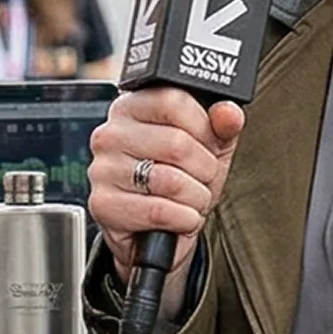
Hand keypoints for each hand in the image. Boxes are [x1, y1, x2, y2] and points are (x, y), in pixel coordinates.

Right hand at [87, 85, 245, 262]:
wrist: (159, 232)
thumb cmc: (181, 179)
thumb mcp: (209, 147)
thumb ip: (222, 125)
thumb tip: (229, 113)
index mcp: (132, 107)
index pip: (173, 101)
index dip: (203, 127)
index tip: (207, 144)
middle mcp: (110, 134)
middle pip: (177, 144)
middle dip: (204, 170)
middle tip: (201, 178)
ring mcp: (103, 169)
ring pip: (170, 181)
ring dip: (196, 198)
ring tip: (191, 199)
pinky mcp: (104, 204)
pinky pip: (159, 211)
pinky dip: (183, 219)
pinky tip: (180, 217)